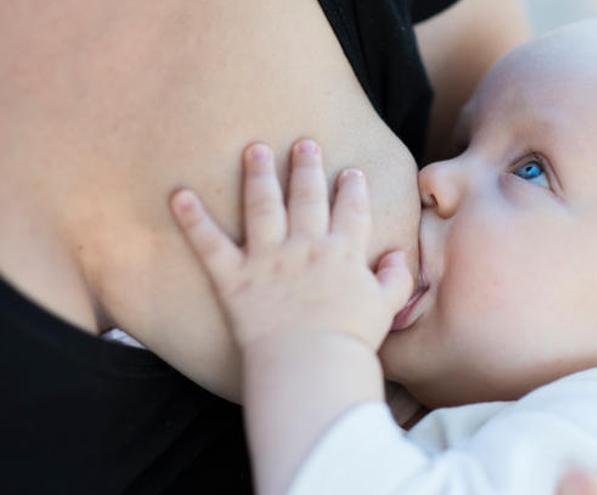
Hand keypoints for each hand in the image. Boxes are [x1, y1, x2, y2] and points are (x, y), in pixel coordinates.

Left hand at [169, 139, 412, 351]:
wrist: (312, 363)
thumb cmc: (352, 339)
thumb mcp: (386, 307)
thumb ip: (396, 278)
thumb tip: (397, 255)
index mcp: (343, 253)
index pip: (351, 210)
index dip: (352, 189)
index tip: (351, 173)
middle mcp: (306, 246)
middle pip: (307, 196)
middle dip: (306, 167)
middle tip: (303, 144)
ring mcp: (268, 259)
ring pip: (263, 206)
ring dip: (258, 175)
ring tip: (255, 150)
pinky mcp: (235, 278)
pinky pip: (210, 245)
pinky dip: (192, 220)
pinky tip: (178, 195)